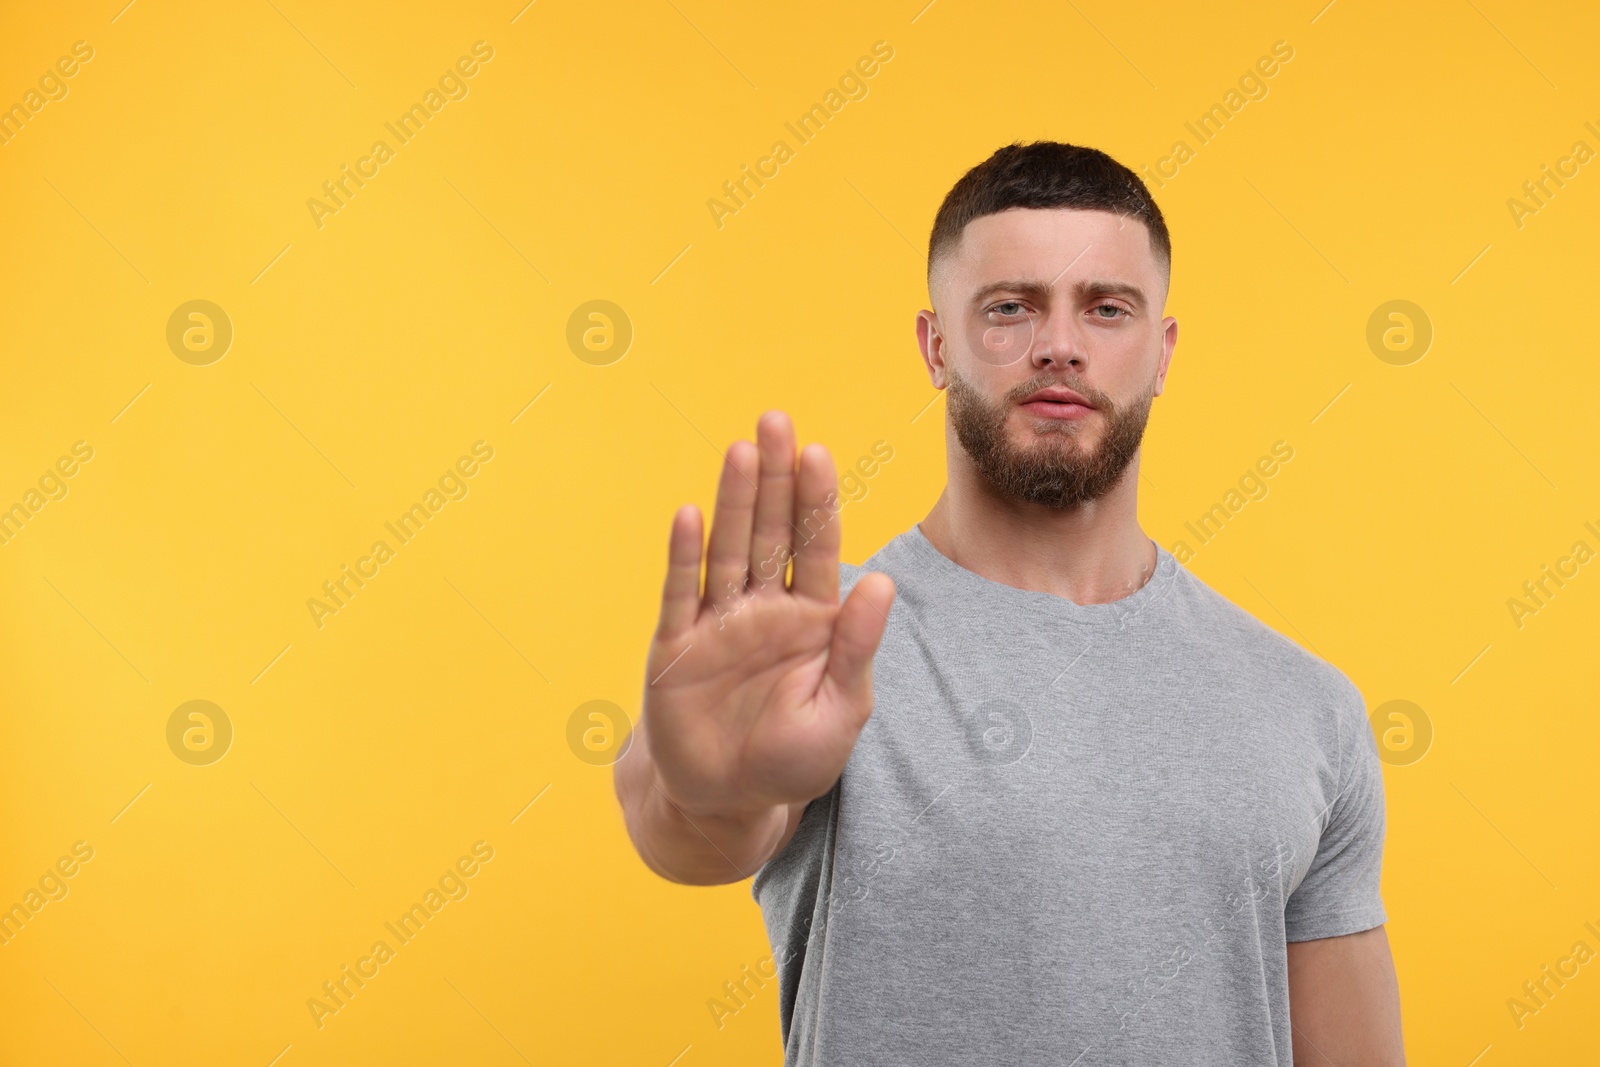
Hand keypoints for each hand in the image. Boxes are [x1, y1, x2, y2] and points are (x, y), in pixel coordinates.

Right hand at [641, 410, 895, 820]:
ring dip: (733, 501)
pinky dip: (685, 556)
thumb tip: (882, 581)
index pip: (816, 547)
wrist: (725, 801)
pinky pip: (680, 593)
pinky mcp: (677, 646)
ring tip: (740, 450)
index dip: (816, 502)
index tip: (818, 454)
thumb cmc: (792, 760)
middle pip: (769, 531)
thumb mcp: (841, 711)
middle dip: (773, 478)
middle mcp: (764, 608)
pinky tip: (690, 515)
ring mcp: (719, 623)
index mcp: (812, 620)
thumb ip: (857, 645)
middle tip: (775, 421)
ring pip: (727, 549)